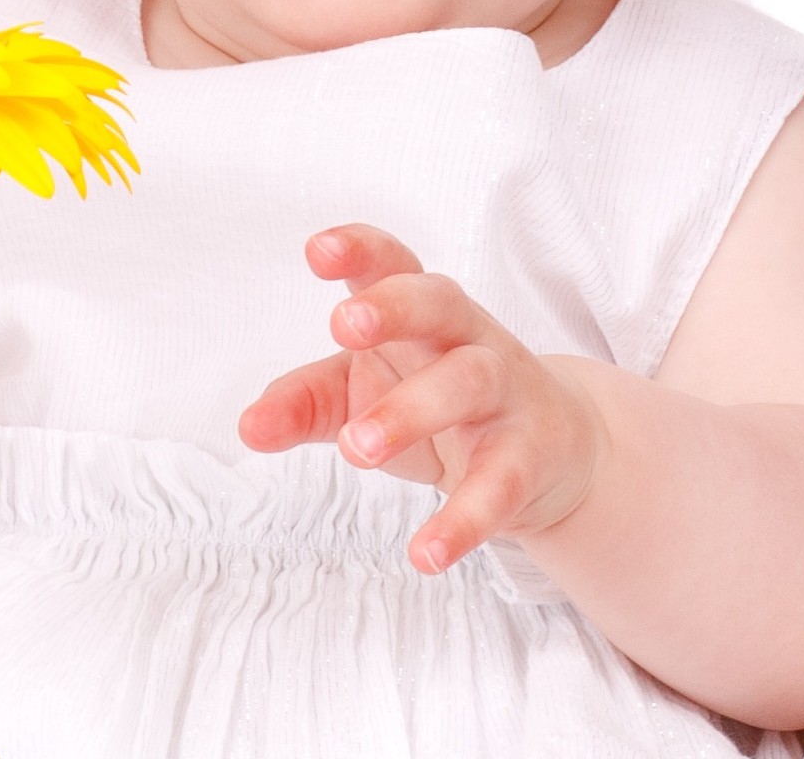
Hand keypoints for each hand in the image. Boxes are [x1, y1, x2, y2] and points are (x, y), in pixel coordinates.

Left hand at [236, 223, 606, 573]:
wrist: (555, 450)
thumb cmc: (438, 402)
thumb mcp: (364, 394)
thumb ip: (305, 402)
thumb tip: (248, 426)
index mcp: (421, 314)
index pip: (395, 264)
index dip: (360, 251)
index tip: (317, 250)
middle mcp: (467, 338)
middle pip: (439, 303)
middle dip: (393, 309)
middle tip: (340, 326)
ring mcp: (507, 392)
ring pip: (468, 383)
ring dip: (412, 411)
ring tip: (356, 450)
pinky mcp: (530, 457)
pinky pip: (500, 483)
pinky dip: (464, 520)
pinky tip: (426, 553)